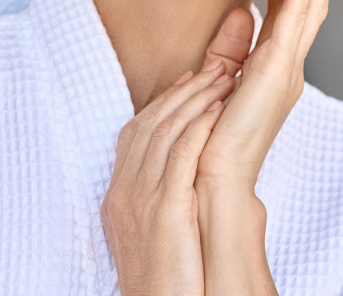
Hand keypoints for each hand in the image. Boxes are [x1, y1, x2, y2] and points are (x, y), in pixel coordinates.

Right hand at [101, 60, 235, 295]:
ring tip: (224, 79)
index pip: (135, 133)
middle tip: (213, 68)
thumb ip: (161, 201)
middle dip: (183, 92)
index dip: (162, 103)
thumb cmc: (162, 283)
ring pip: (165, 132)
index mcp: (118, 197)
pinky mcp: (165, 212)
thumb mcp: (152, 235)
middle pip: (149, 123)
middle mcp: (124, 193)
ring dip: (196, 100)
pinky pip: (181, 156)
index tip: (186, 82)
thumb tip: (180, 182)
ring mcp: (140, 200)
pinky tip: (217, 110)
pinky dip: (198, 128)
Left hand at [197, 0, 335, 189]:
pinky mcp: (278, 71)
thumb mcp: (217, 83)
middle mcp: (286, 68)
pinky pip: (295, 19)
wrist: (211, 181)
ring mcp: (286, 69)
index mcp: (271, 72)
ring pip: (308, 5)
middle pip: (307, 4)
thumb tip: (239, 13)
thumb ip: (228, 50)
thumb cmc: (209, 140)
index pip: (287, 13)